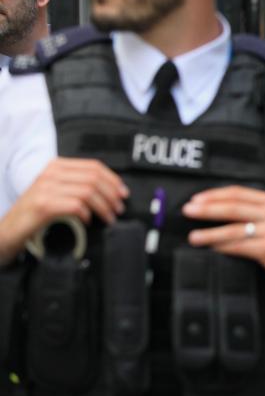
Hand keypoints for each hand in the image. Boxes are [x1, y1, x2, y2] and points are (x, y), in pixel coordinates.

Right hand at [0, 158, 127, 262]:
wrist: (8, 229)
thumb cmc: (35, 212)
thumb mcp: (56, 191)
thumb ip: (77, 184)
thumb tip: (110, 189)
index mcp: (56, 166)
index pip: (94, 166)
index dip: (113, 180)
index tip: (123, 193)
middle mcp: (51, 173)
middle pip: (94, 179)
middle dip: (112, 195)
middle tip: (118, 209)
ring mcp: (45, 188)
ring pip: (88, 192)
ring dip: (104, 207)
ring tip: (108, 218)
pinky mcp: (43, 205)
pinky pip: (75, 205)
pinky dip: (87, 214)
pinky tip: (87, 221)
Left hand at [183, 186, 264, 308]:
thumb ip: (255, 211)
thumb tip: (219, 208)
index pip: (238, 193)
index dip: (214, 195)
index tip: (195, 199)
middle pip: (233, 207)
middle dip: (206, 209)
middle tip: (187, 211)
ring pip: (233, 229)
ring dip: (209, 233)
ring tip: (192, 236)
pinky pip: (239, 247)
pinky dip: (222, 247)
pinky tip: (211, 249)